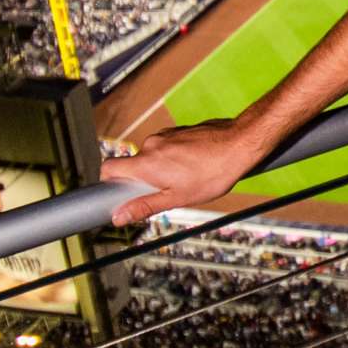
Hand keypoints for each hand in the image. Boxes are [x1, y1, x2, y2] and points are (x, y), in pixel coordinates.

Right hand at [100, 117, 272, 225]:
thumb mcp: (177, 198)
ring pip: (152, 156)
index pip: (109, 167)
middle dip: (143, 180)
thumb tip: (118, 217)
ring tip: (186, 179)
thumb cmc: (212, 174)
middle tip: (166, 191)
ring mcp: (165, 135)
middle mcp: (151, 145)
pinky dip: (173, 158)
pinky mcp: (178, 131)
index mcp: (146, 163)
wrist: (239, 144)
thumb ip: (145, 206)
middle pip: (133, 165)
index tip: (119, 194)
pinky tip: (194, 166)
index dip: (108, 182)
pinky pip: (166, 147)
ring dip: (161, 169)